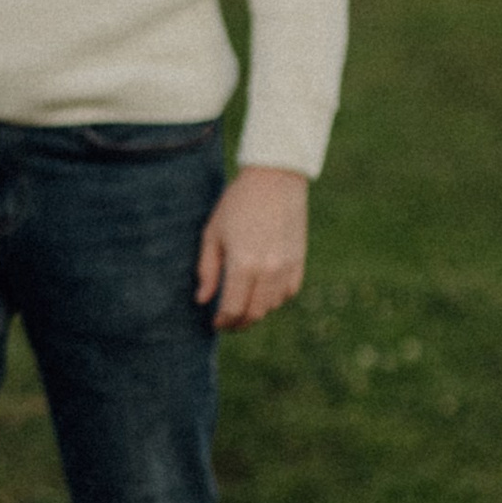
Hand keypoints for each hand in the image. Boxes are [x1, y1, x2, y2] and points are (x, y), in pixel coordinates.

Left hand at [196, 165, 309, 332]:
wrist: (274, 179)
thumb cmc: (237, 203)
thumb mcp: (213, 234)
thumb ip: (207, 270)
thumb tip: (202, 299)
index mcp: (243, 264)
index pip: (233, 309)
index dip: (223, 322)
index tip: (215, 323)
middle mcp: (268, 270)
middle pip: (254, 313)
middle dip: (238, 322)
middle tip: (228, 322)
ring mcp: (286, 266)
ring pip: (272, 305)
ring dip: (256, 310)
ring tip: (243, 304)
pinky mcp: (299, 260)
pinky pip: (289, 292)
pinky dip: (275, 298)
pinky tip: (263, 292)